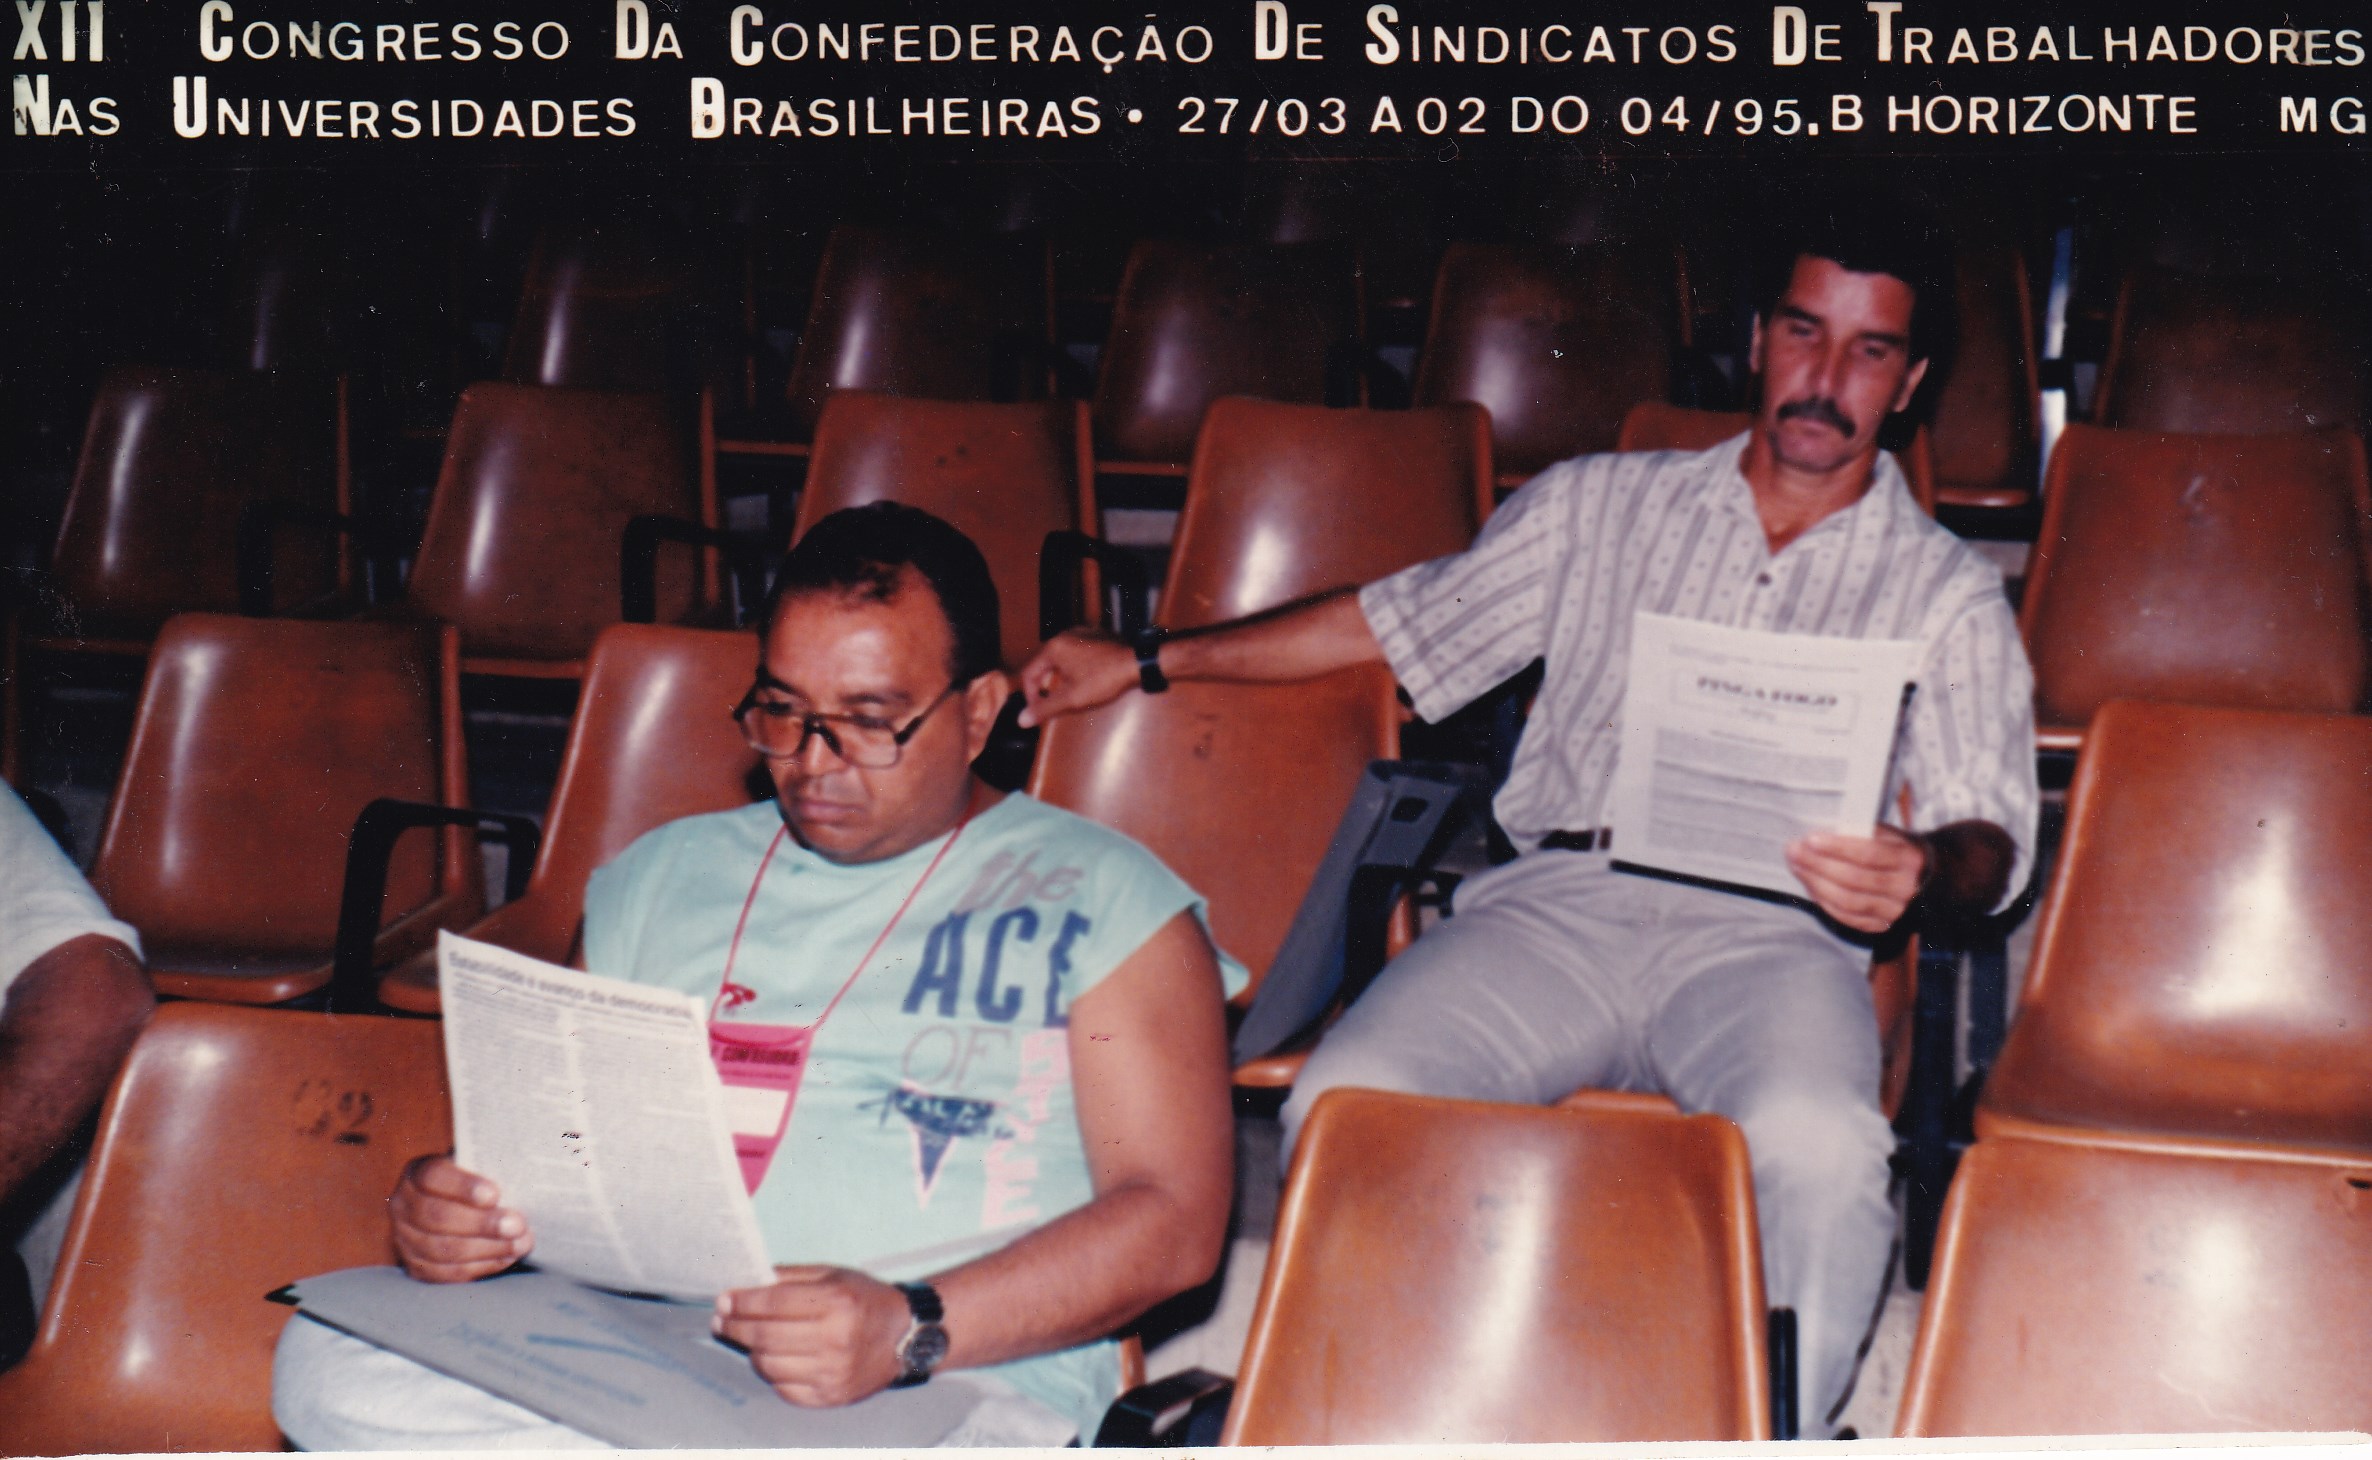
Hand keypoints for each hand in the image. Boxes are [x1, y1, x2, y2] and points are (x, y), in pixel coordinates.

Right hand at [389, 1154, 532, 1282]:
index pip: (433, 1176)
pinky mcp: (418, 1267)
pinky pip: (448, 1273)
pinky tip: (507, 1257)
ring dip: (487, 1248)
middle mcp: (403, 1206)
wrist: (461, 1204)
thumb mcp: (481, 1164)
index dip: (463, 1186)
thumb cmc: (478, 1180)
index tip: (495, 1194)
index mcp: (416, 1173)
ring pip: (443, 1249)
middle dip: (482, 1224)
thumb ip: (492, 1168)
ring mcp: (406, 1239)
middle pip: (438, 1217)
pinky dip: (481, 1266)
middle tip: (517, 1225)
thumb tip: (521, 1176)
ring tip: (520, 1243)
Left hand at [713, 1266, 913, 1407]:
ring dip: (751, 1350)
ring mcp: (832, 1372)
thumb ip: (792, 1276)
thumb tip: (748, 1282)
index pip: (773, 1304)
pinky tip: (772, 1358)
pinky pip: (784, 1388)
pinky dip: (773, 1373)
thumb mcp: (834, 1275)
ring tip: (748, 1338)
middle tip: (722, 1320)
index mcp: (836, 1302)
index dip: (742, 1302)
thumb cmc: (866, 1300)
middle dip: (736, 1327)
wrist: (907, 1336)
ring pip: (769, 1365)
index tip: (724, 1301)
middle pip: (765, 1336)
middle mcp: (835, 1339)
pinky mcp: (831, 1396)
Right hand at [1014, 629, 1139, 727]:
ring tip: (1067, 695)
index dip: (1030, 696)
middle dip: (1044, 687)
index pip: (1029, 674)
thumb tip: (1021, 720)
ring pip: (1059, 659)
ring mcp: (1081, 633)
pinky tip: (1083, 681)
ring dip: (1058, 678)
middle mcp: (1064, 636)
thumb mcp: (1071, 699)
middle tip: (1051, 705)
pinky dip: (1073, 668)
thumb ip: (1044, 709)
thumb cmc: (1105, 680)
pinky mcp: (1095, 636)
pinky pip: (1075, 653)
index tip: (1038, 711)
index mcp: (1053, 648)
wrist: (1138, 663)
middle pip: (1043, 665)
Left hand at [1784, 826, 1928, 933]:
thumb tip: (1819, 835)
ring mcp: (1895, 911)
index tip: (1810, 838)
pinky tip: (1810, 885)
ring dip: (1815, 883)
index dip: (1838, 847)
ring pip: (1848, 901)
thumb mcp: (1887, 833)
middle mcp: (1905, 888)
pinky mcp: (1882, 925)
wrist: (1926, 877)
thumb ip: (1860, 833)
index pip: (1869, 854)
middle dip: (1818, 865)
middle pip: (1854, 879)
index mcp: (1909, 859)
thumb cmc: (1896, 849)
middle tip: (1793, 851)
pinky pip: (1847, 917)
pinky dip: (1824, 902)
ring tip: (1797, 866)